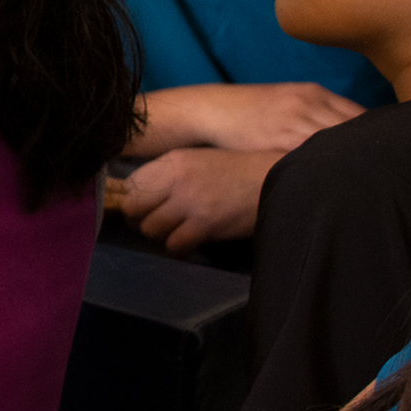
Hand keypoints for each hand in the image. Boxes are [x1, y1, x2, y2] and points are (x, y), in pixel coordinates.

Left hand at [105, 148, 281, 252]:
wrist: (279, 178)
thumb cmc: (240, 171)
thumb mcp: (200, 160)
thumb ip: (172, 174)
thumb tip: (144, 196)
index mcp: (174, 161)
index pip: (131, 185)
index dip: (135, 200)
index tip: (144, 208)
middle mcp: (177, 180)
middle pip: (132, 209)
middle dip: (140, 221)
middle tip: (156, 225)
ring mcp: (191, 202)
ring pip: (151, 230)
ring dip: (161, 236)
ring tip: (176, 233)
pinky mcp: (206, 224)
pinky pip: (174, 245)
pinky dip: (179, 249)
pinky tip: (188, 246)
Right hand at [132, 83, 362, 156]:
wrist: (207, 110)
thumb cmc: (243, 113)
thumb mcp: (282, 106)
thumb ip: (309, 116)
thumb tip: (332, 138)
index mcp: (313, 93)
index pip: (358, 115)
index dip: (372, 136)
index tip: (380, 153)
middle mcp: (309, 101)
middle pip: (354, 125)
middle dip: (366, 146)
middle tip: (378, 168)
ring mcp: (294, 117)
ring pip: (336, 138)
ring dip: (349, 156)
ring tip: (362, 177)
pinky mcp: (277, 134)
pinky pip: (311, 149)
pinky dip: (324, 161)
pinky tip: (331, 176)